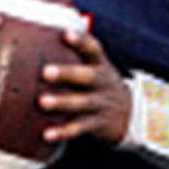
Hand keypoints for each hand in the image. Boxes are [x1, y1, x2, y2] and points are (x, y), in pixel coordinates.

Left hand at [39, 29, 130, 145]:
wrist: (128, 114)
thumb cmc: (98, 85)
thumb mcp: (95, 68)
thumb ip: (74, 56)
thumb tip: (39, 37)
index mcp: (100, 65)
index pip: (93, 49)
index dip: (81, 41)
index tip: (66, 34)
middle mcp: (102, 83)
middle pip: (88, 76)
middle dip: (67, 73)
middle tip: (46, 72)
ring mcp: (101, 104)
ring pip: (82, 103)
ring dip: (62, 102)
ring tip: (42, 102)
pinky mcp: (97, 124)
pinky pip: (79, 128)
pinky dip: (63, 132)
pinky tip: (47, 134)